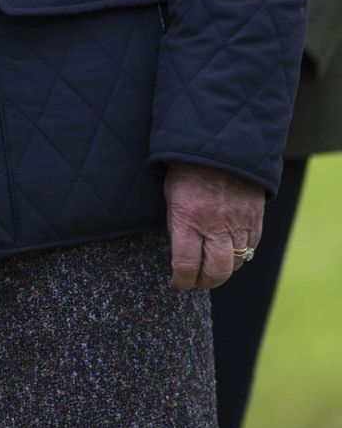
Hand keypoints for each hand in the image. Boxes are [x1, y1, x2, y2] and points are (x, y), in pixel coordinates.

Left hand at [163, 163, 264, 290]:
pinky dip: (240, 253)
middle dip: (204, 282)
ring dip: (223, 268)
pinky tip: (229, 247)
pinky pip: (251, 247)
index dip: (181, 281)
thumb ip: (177, 224)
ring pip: (236, 262)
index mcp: (188, 219)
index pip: (186, 266)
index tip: (176, 284)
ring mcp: (239, 223)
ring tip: (211, 264)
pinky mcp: (255, 218)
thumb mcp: (171, 195)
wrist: (222, 144)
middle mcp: (216, 226)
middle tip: (195, 280)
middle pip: (216, 273)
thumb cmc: (187, 168)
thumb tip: (181, 252)